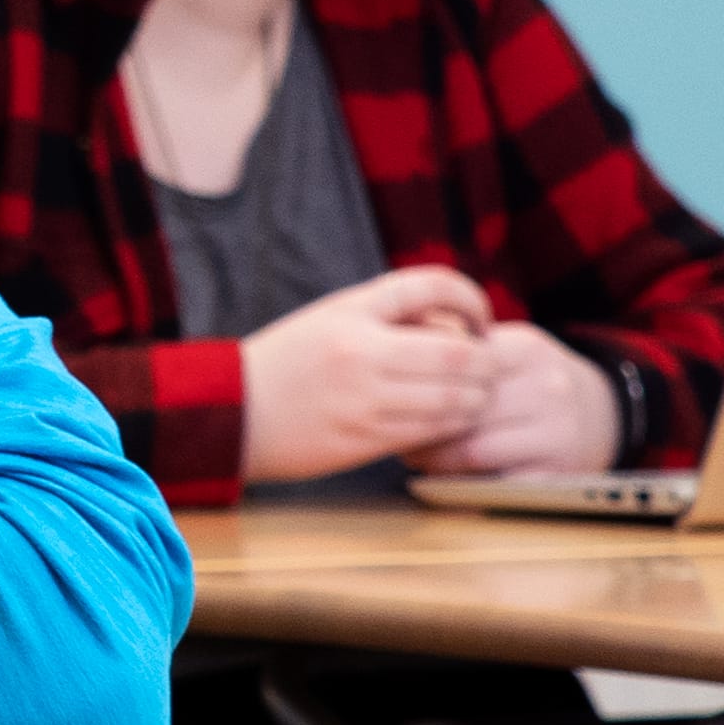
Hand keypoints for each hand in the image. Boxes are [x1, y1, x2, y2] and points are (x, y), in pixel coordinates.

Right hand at [239, 267, 496, 481]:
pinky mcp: (366, 438)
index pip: (431, 286)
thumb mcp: (329, 319)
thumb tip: (454, 326)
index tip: (481, 321)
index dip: (471, 300)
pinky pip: (431, 431)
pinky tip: (450, 423)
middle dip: (487, 363)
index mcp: (351, 310)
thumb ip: (385, 316)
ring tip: (476, 398)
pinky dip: (451, 427)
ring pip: (454, 399)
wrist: (233, 411)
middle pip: (458, 352)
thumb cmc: (286, 362)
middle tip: (491, 368)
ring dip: (476, 399)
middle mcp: (361, 350)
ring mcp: (365, 398)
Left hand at [412, 324, 623, 479]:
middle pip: (463, 412)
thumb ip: (461, 345)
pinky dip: (465, 486)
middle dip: (423, 427)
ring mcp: (556, 434)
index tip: (398, 395)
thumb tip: (396, 350)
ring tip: (417, 457)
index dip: (422, 385)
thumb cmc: (533, 379)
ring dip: (436, 460)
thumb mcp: (509, 347)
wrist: (602, 411)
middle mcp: (547, 389)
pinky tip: (448, 479)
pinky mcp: (557, 473)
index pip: (459, 366)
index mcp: (527, 350)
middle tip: (398, 433)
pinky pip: (496, 486)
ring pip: (474, 451)